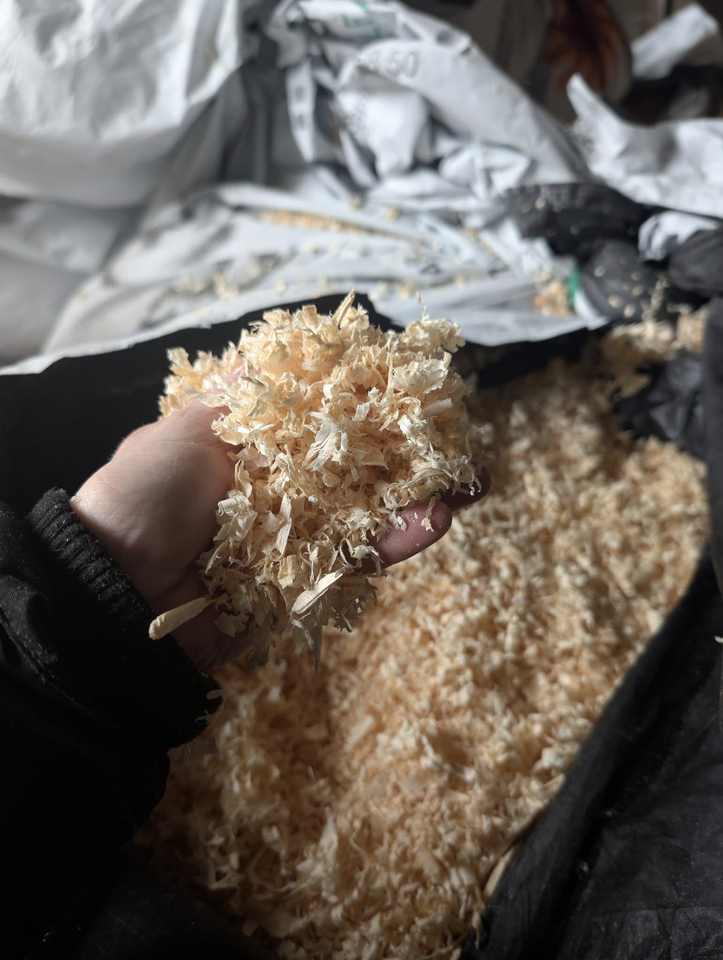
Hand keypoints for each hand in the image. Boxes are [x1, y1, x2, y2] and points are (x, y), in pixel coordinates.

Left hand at [72, 402, 486, 670]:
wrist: (118, 592)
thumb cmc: (145, 496)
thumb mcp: (186, 430)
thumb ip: (242, 399)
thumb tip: (273, 348)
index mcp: (252, 446)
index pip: (320, 415)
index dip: (364, 398)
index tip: (409, 380)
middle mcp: (281, 488)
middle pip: (355, 464)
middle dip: (407, 449)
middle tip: (457, 433)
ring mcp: (297, 536)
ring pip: (367, 511)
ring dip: (419, 495)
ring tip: (467, 482)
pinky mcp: (305, 580)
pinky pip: (357, 559)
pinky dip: (397, 541)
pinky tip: (436, 521)